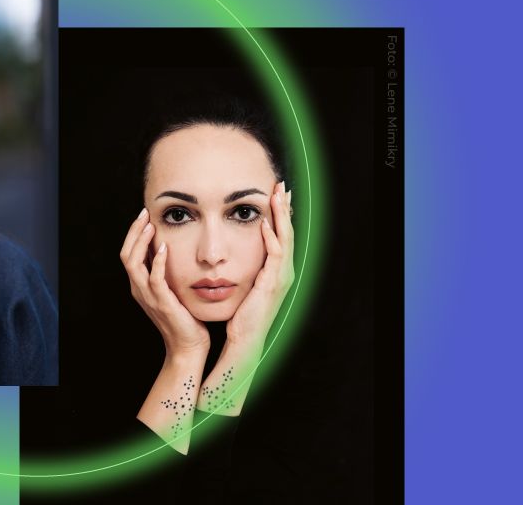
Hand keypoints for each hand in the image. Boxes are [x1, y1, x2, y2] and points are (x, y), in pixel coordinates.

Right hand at [120, 208, 209, 356]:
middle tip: (144, 213)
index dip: (133, 234)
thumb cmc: (184, 317)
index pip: (128, 254)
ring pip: (134, 264)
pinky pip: (154, 279)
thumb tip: (171, 250)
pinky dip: (157, 261)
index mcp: (139, 286)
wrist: (188, 346)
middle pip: (126, 255)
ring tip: (150, 226)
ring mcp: (148, 297)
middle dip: (134, 232)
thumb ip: (166, 273)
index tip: (144, 216)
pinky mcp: (162, 303)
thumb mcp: (171, 291)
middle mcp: (139, 290)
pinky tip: (164, 247)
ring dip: (141, 242)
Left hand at [227, 181, 295, 349]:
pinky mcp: (272, 283)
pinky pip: (275, 255)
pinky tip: (265, 224)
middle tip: (281, 185)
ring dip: (280, 216)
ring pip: (285, 239)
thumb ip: (247, 268)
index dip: (281, 214)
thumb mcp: (246, 285)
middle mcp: (284, 271)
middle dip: (284, 208)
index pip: (282, 235)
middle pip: (288, 232)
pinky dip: (271, 238)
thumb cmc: (242, 314)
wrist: (245, 338)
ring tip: (276, 195)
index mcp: (278, 270)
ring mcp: (281, 277)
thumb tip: (234, 252)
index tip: (276, 194)